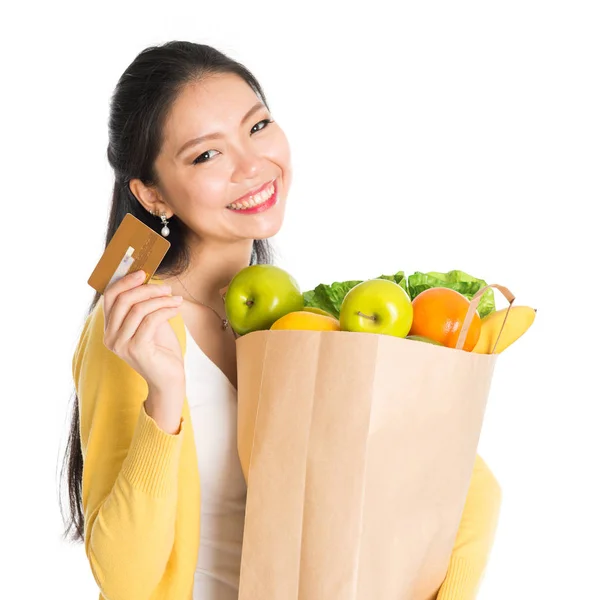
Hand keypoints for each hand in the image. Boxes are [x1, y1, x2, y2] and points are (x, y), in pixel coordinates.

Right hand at [103, 270, 184, 393]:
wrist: (169, 379)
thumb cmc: (161, 350)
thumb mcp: (151, 322)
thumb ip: (145, 305)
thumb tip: (148, 280)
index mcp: (110, 329)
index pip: (110, 297)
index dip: (125, 281)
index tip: (143, 272)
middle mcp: (110, 337)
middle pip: (123, 300)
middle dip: (147, 289)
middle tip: (166, 288)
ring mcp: (121, 344)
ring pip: (138, 309)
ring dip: (161, 300)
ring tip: (176, 299)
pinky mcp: (136, 349)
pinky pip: (151, 320)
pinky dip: (166, 310)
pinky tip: (177, 309)